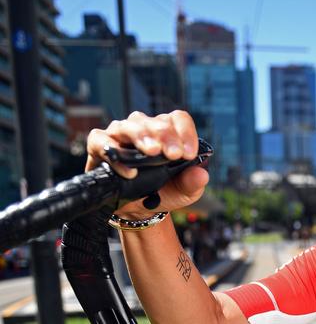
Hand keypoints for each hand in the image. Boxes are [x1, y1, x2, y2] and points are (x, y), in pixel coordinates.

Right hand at [85, 110, 209, 218]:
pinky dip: (113, 151)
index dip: (186, 133)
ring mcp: (121, 134)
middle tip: (174, 154)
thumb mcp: (184, 192)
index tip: (189, 154)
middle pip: (156, 121)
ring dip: (142, 136)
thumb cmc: (164, 192)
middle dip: (167, 136)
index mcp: (169, 133)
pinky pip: (101, 140)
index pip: (178, 119)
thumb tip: (202, 175)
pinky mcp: (99, 146)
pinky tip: (128, 170)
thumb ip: (193, 183)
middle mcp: (145, 128)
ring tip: (153, 152)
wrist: (138, 209)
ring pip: (130, 125)